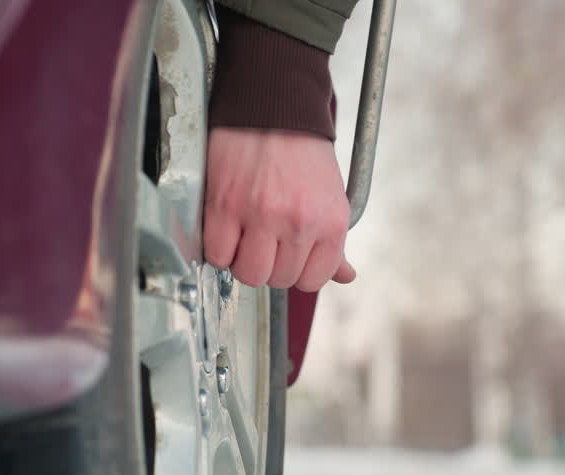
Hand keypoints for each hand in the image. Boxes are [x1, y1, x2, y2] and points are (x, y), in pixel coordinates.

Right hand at [203, 127, 354, 290]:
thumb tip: (346, 275)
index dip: (295, 271)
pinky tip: (225, 231)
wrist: (273, 104)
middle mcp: (300, 223)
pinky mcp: (227, 206)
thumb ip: (333, 242)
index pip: (312, 280)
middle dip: (268, 265)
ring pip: (248, 274)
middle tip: (263, 241)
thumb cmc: (302, 148)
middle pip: (279, 280)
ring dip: (242, 261)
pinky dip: (218, 249)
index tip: (286, 256)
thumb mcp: (331, 195)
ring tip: (243, 238)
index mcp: (331, 222)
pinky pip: (218, 254)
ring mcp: (261, 216)